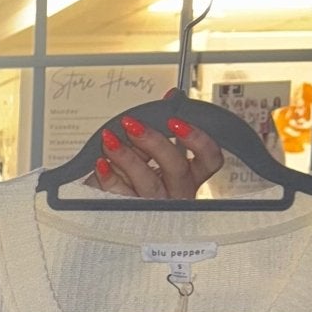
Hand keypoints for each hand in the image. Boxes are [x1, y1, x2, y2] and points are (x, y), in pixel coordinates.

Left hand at [89, 98, 225, 198]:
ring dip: (126, 156)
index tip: (176, 122)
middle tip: (132, 125)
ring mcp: (155, 206)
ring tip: (108, 139)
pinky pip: (121, 196)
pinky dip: (109, 177)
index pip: (210, 159)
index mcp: (189, 175)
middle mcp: (177, 192)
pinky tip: (100, 163)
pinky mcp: (129, 214)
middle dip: (153, 142)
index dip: (199, 140)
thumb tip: (172, 97)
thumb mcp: (147, 149)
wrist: (103, 204)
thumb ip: (160, 126)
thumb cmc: (131, 175)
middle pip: (177, 167)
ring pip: (148, 182)